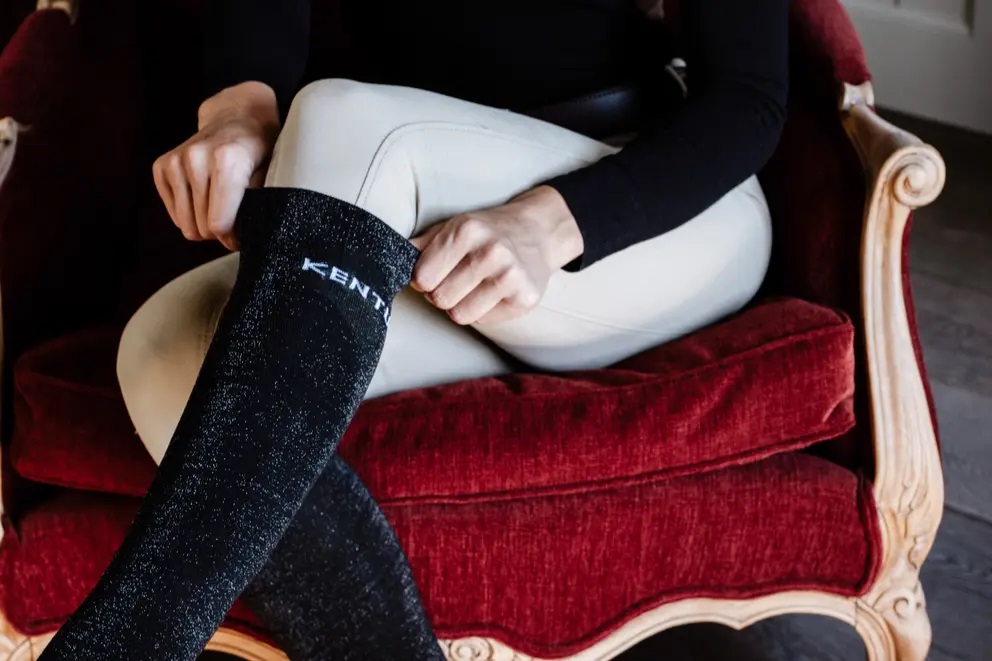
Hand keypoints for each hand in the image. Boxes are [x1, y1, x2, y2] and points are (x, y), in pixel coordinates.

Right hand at [152, 81, 280, 250]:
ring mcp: (176, 161)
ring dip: (203, 224)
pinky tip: (204, 197)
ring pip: (186, 224)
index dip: (232, 238)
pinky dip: (189, 213)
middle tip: (233, 220)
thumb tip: (250, 233)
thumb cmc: (259, 147)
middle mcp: (197, 159)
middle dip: (219, 232)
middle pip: (202, 227)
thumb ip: (260, 202)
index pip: (219, 223)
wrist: (236, 116)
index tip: (241, 236)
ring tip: (219, 208)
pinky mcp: (162, 166)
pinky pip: (174, 214)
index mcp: (227, 161)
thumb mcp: (272, 172)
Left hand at [408, 185, 582, 324]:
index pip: (423, 277)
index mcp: (466, 231)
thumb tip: (391, 258)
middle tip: (456, 280)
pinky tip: (493, 292)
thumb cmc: (488, 231)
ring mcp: (511, 276)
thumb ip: (422, 244)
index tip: (434, 274)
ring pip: (460, 315)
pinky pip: (484, 320)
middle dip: (442, 293)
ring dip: (461, 305)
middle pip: (440, 299)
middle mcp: (490, 252)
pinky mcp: (525, 298)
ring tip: (474, 287)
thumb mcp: (454, 226)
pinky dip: (483, 310)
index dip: (424, 279)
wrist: (538, 231)